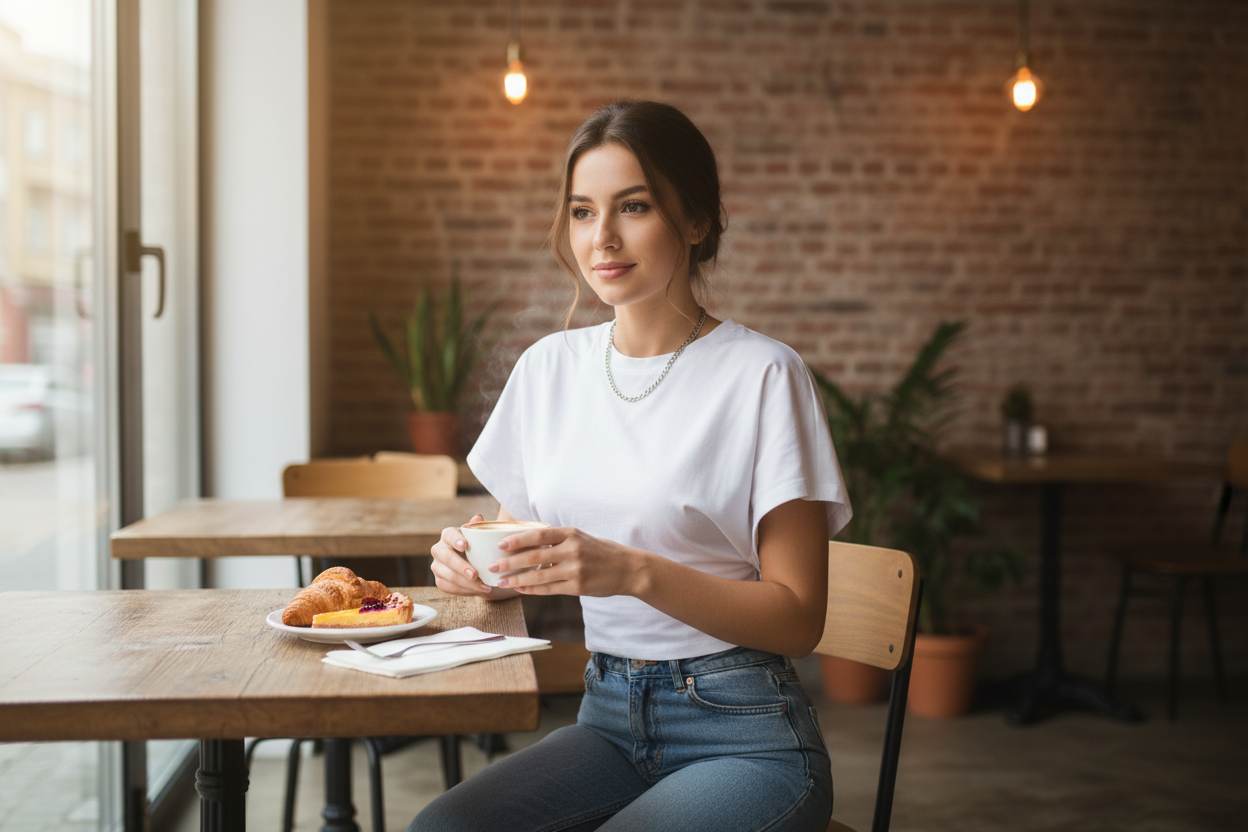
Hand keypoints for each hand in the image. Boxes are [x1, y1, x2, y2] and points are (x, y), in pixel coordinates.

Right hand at [429, 514, 493, 595]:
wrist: (475, 566)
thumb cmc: (477, 548)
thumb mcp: (480, 538)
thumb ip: (478, 528)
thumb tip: (478, 518)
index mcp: (448, 535)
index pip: (449, 535)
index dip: (455, 540)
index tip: (465, 545)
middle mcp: (438, 549)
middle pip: (447, 558)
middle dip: (461, 567)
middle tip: (476, 574)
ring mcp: (437, 566)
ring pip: (448, 576)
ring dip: (467, 583)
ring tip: (484, 586)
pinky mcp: (439, 580)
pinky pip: (449, 587)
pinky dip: (465, 591)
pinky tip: (478, 591)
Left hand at [490, 526, 640, 597]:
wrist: (627, 569)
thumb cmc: (601, 551)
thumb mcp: (581, 537)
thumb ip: (558, 540)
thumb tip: (528, 542)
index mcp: (571, 534)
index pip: (539, 534)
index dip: (518, 539)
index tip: (500, 544)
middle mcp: (572, 550)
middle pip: (534, 556)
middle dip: (510, 562)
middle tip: (492, 566)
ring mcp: (575, 570)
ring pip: (539, 576)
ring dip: (517, 579)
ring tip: (501, 582)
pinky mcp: (578, 587)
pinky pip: (549, 589)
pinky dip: (532, 590)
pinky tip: (520, 589)